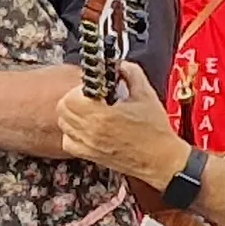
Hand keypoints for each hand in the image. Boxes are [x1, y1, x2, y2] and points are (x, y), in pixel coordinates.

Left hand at [59, 60, 186, 181]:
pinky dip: (72, 133)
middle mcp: (91, 132)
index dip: (81, 87)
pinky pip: (68, 142)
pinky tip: (85, 128)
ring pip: (63, 124)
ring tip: (87, 110)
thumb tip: (120, 65)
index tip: (93, 86)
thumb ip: (131, 73)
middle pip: (63, 109)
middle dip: (74, 98)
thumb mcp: (146, 94)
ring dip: (71, 113)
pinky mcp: (90, 155)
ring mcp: (89, 145)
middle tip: (89, 96)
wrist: (161, 160)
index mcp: (103, 115)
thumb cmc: (155, 132)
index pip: (72, 97)